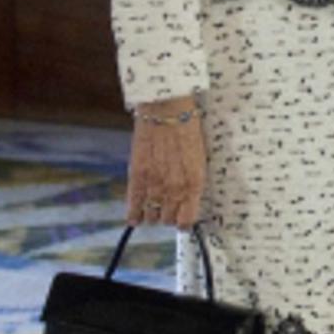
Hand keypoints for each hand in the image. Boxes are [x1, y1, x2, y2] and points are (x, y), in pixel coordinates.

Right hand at [126, 96, 206, 229]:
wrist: (168, 111)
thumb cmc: (188, 131)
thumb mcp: (200, 158)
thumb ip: (193, 181)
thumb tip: (189, 199)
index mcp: (195, 183)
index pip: (187, 219)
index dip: (184, 222)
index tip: (183, 219)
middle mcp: (175, 188)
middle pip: (168, 219)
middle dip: (169, 216)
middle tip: (168, 208)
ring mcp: (155, 184)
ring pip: (152, 217)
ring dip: (153, 215)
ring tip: (153, 208)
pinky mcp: (137, 177)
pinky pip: (133, 207)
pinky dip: (133, 215)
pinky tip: (134, 218)